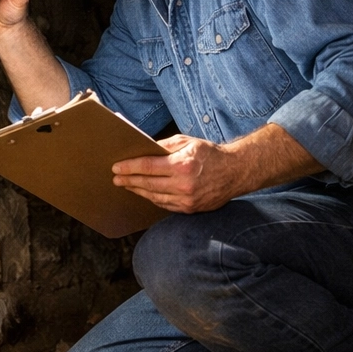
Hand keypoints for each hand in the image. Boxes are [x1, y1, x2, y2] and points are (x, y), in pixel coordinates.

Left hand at [112, 134, 246, 213]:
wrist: (236, 172)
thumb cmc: (211, 154)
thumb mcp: (188, 142)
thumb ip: (165, 145)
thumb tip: (144, 150)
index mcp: (182, 165)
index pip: (147, 167)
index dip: (129, 167)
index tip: (116, 167)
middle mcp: (184, 184)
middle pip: (148, 184)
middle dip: (129, 180)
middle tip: (116, 178)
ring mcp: (187, 200)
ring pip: (155, 197)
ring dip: (138, 191)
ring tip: (127, 185)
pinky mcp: (191, 209)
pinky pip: (165, 205)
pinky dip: (153, 198)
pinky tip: (145, 193)